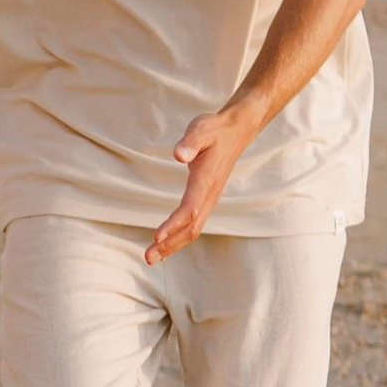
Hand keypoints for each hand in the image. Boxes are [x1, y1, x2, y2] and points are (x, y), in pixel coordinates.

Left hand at [146, 107, 253, 263]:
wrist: (237, 130)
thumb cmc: (215, 129)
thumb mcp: (201, 129)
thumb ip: (189, 143)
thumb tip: (178, 155)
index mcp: (206, 180)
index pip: (189, 208)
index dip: (173, 224)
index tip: (156, 237)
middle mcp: (210, 194)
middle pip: (191, 227)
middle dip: (170, 244)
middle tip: (148, 258)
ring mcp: (211, 198)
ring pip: (194, 229)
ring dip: (173, 245)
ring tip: (152, 257)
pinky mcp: (208, 199)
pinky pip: (195, 224)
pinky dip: (180, 237)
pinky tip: (166, 244)